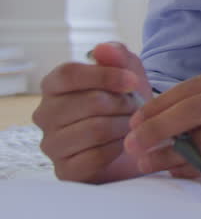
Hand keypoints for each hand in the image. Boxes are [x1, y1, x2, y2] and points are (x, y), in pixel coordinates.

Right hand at [33, 42, 148, 182]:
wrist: (134, 139)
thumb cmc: (125, 102)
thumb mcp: (127, 72)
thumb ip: (117, 56)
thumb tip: (102, 48)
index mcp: (53, 86)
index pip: (68, 74)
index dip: (105, 76)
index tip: (133, 81)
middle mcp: (45, 115)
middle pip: (89, 102)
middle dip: (124, 104)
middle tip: (137, 108)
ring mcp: (51, 144)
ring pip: (95, 130)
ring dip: (125, 126)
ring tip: (134, 124)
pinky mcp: (64, 170)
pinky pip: (96, 157)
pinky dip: (119, 149)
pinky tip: (125, 144)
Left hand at [123, 57, 200, 178]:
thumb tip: (157, 121)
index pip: (193, 87)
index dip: (158, 106)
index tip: (133, 123)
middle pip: (195, 110)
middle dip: (155, 129)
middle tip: (131, 146)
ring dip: (171, 155)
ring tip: (150, 164)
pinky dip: (195, 168)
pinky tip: (180, 171)